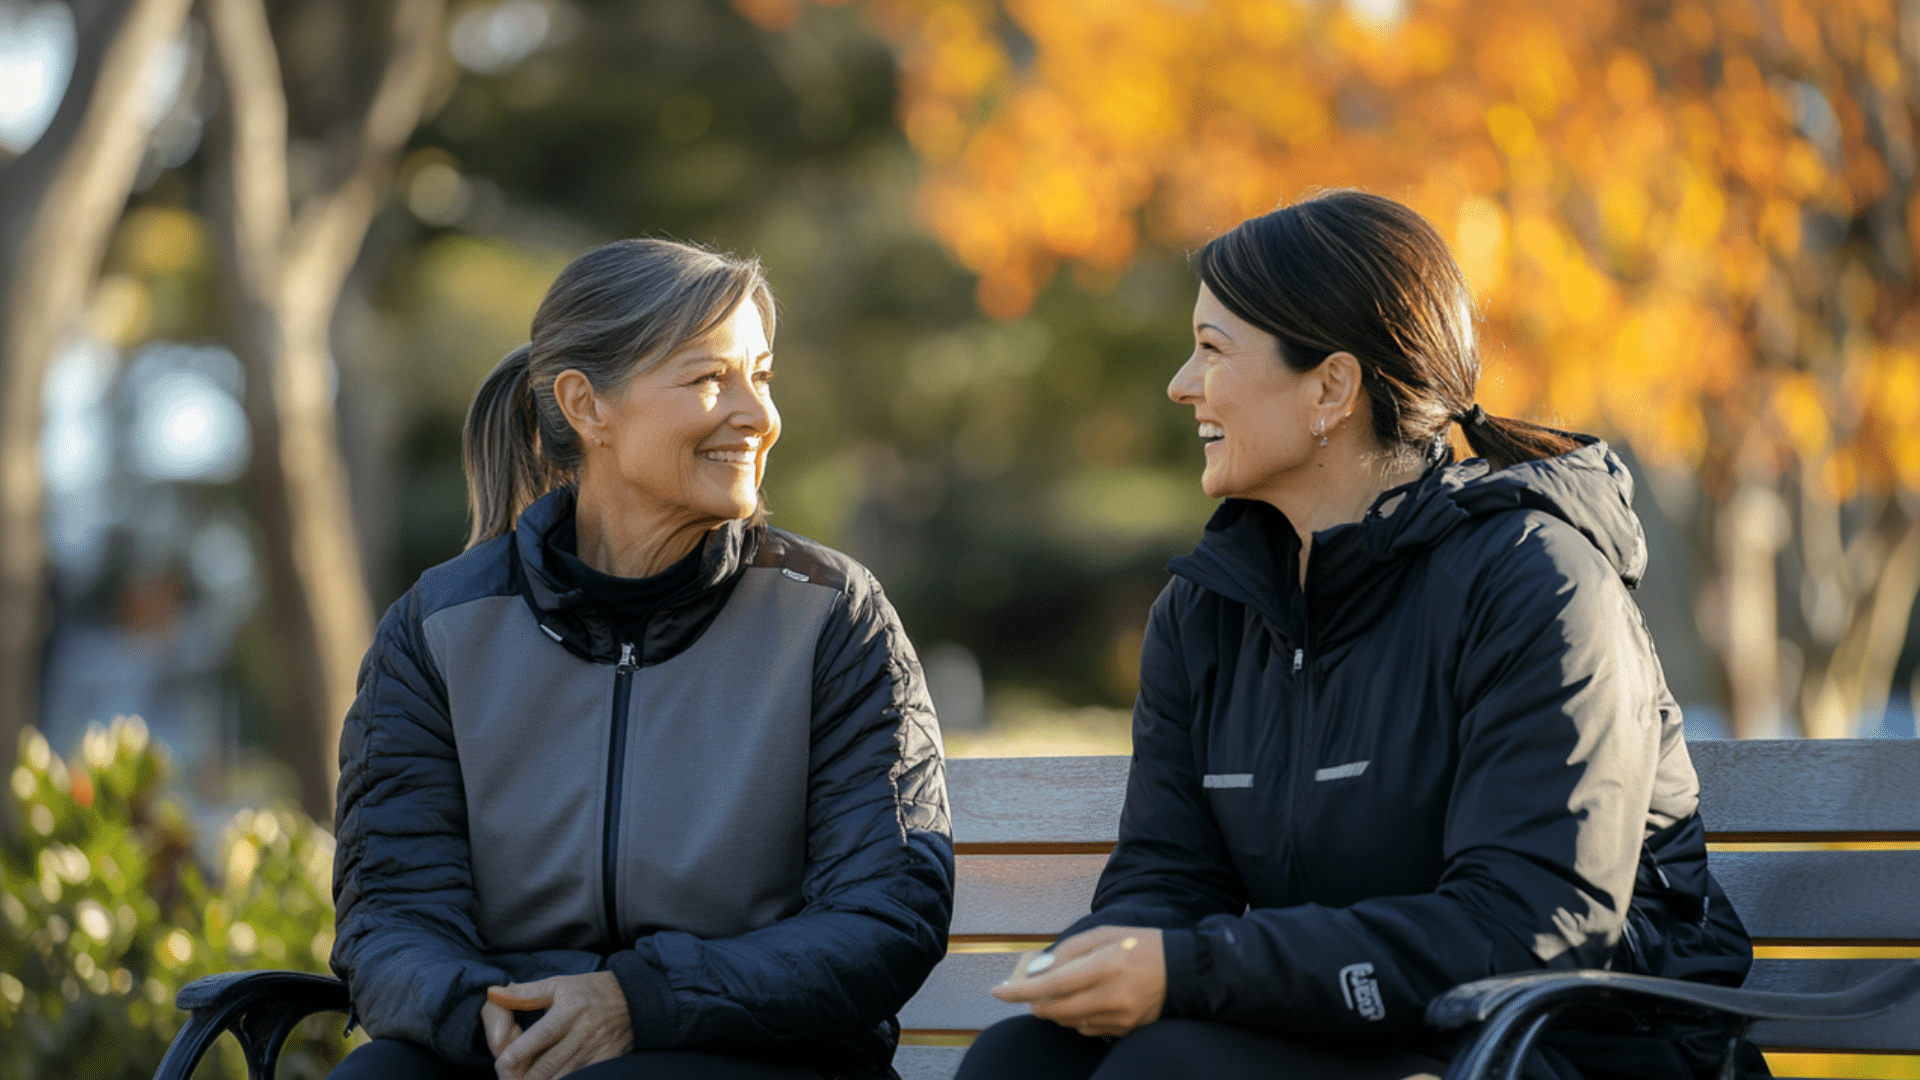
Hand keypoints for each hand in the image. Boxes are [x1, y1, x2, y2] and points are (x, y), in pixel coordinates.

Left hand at [487, 972, 633, 1079]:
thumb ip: (524, 993)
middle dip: (521, 1079)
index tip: (502, 1064)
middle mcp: (581, 1033)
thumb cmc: (592, 990)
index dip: (512, 1057)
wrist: (636, 998)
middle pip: (543, 1069)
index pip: (535, 1040)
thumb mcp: (559, 984)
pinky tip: (553, 1078)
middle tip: (510, 1078)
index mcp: (567, 1011)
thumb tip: (493, 994)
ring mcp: (595, 1051)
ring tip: (528, 1078)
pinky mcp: (606, 1062)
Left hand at [989, 926, 1165, 1037]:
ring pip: (1068, 1022)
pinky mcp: (1124, 1031)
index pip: (1051, 984)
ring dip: (1056, 1009)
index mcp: (1104, 966)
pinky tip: (1087, 1000)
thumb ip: (1068, 951)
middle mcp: (1111, 997)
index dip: (1020, 991)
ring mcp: (1118, 1018)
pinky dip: (1077, 1016)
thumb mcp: (1104, 934)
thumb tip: (1039, 970)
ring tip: (1065, 989)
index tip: (997, 991)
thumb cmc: (1140, 945)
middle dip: (1035, 1003)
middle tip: (1032, 990)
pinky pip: (1086, 1029)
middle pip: (1055, 1011)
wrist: (1183, 971)